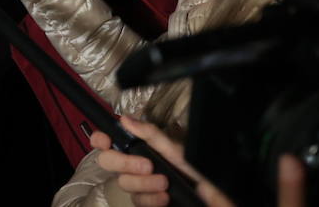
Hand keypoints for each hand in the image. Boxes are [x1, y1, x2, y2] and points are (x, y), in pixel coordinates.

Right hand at [90, 115, 251, 206]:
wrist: (216, 201)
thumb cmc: (201, 175)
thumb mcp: (178, 151)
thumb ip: (152, 135)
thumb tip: (125, 119)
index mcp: (144, 149)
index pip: (111, 141)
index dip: (101, 139)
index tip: (103, 140)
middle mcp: (138, 167)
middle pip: (110, 162)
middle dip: (126, 164)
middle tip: (148, 166)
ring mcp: (141, 187)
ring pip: (124, 184)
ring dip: (143, 184)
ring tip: (164, 184)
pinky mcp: (146, 203)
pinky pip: (136, 202)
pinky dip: (150, 199)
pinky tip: (165, 198)